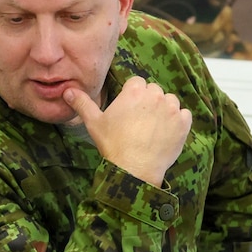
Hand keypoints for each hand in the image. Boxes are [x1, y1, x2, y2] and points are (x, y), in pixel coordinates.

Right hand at [63, 78, 192, 186]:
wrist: (134, 169)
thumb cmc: (113, 145)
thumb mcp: (94, 123)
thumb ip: (82, 103)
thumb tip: (67, 91)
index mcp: (134, 91)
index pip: (137, 82)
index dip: (133, 95)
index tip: (129, 110)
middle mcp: (155, 95)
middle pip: (154, 91)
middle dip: (148, 102)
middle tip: (139, 121)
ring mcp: (172, 109)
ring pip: (170, 101)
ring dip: (164, 110)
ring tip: (153, 128)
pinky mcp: (183, 124)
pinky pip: (184, 115)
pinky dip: (178, 122)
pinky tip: (166, 133)